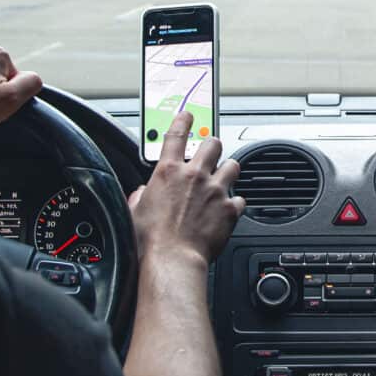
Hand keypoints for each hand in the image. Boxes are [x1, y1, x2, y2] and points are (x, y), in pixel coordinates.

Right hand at [129, 111, 243, 266]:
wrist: (172, 260)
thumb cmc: (151, 241)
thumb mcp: (135, 212)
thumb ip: (141, 196)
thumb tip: (142, 193)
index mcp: (168, 172)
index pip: (176, 134)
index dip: (183, 120)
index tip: (189, 115)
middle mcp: (194, 175)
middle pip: (212, 143)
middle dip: (212, 146)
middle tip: (210, 153)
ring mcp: (215, 191)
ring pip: (233, 165)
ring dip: (228, 170)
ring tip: (223, 178)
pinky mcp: (229, 209)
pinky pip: (240, 199)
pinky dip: (235, 203)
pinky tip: (228, 209)